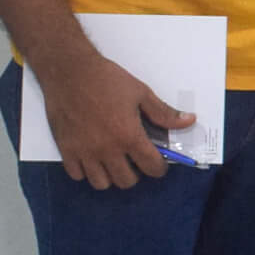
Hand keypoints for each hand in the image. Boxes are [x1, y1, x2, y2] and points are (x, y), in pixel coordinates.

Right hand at [40, 53, 193, 189]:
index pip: (151, 167)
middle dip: (136, 173)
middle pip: (126, 181)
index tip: (158, 162)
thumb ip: (164, 113)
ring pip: (101, 183)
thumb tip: (189, 121)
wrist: (69, 71)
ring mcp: (84, 152)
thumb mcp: (141, 93)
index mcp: (129, 136)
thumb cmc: (106, 79)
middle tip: (134, 159)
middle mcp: (107, 149)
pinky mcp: (65, 150)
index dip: (159, 168)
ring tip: (113, 160)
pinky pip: (77, 175)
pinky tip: (91, 158)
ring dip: (110, 175)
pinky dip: (86, 171)